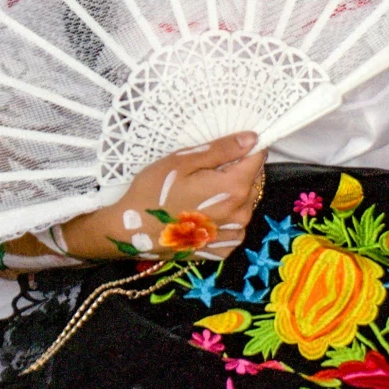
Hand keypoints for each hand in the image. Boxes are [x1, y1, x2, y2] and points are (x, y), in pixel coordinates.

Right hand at [59, 132, 264, 262]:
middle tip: (206, 170)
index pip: (258, 158)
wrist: (130, 232)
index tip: (227, 147)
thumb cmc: (154, 192)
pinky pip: (236, 226)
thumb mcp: (183, 161)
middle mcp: (241, 214)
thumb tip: (253, 138)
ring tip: (202, 192)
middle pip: (253, 181)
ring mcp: (233, 235)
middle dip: (238, 170)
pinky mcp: (222, 250)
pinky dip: (226, 217)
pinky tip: (203, 213)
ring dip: (233, 194)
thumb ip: (222, 150)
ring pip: (246, 203)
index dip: (246, 148)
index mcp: (234, 188)